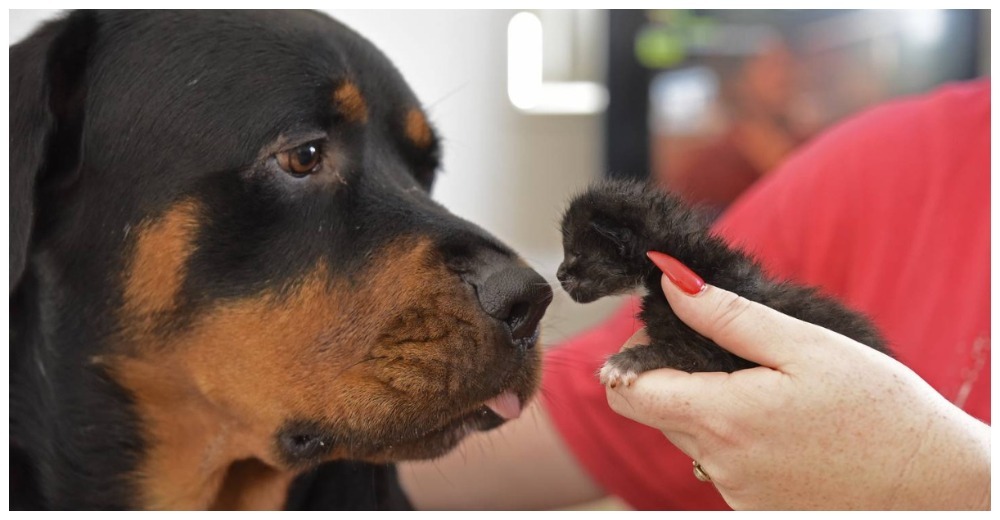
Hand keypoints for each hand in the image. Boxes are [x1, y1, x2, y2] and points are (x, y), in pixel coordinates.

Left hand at [605, 256, 989, 509]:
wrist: (933, 485)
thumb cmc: (880, 410)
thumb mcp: (805, 346)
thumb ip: (728, 316)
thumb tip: (670, 285)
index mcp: (723, 419)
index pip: (627, 392)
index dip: (631, 357)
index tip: (664, 331)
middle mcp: (719, 464)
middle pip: (652, 411)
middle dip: (667, 374)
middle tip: (718, 347)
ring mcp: (736, 492)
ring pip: (687, 436)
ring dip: (704, 404)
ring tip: (759, 382)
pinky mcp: (755, 506)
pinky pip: (720, 462)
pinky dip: (732, 434)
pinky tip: (777, 419)